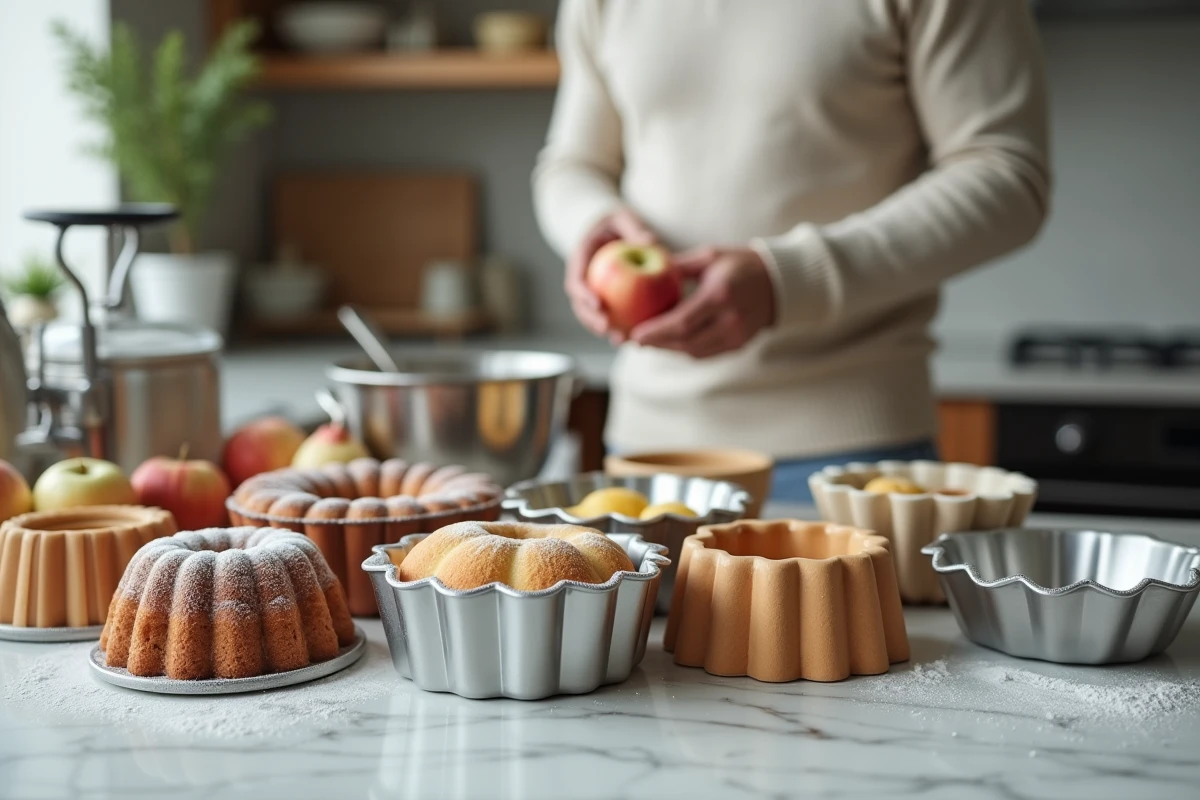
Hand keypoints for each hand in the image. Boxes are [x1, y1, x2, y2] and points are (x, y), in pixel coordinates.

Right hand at [566, 209, 655, 342]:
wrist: (615, 230)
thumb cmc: (621, 222)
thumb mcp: (626, 218)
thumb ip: (635, 228)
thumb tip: (649, 241)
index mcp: (580, 257)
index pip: (575, 279)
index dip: (583, 294)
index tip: (599, 304)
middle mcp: (582, 277)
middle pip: (579, 304)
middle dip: (590, 320)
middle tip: (607, 329)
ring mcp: (590, 290)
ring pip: (591, 315)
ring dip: (603, 330)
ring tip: (620, 341)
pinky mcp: (603, 300)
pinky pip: (609, 316)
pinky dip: (619, 327)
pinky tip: (634, 339)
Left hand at [630, 247, 775, 357]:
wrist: (780, 282)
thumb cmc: (740, 264)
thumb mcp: (710, 256)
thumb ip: (678, 266)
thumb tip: (645, 270)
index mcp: (721, 295)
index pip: (683, 322)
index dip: (656, 332)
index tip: (634, 333)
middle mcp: (730, 320)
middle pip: (685, 342)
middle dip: (656, 343)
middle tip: (632, 340)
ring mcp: (736, 336)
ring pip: (694, 352)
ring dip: (668, 348)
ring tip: (646, 341)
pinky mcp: (739, 346)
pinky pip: (705, 353)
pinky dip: (684, 349)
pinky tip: (669, 342)